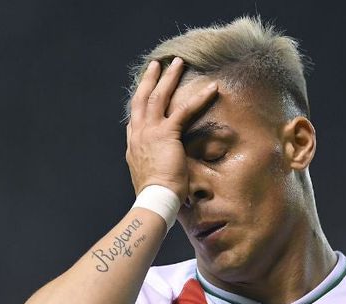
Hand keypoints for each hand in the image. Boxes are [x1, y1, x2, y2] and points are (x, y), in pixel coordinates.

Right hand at [125, 57, 217, 201]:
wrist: (154, 199)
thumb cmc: (155, 195)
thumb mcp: (149, 176)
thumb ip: (153, 166)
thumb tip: (161, 168)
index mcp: (134, 146)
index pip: (135, 119)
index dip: (140, 103)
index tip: (144, 91)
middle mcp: (138, 135)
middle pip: (142, 100)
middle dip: (149, 80)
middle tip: (156, 65)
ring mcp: (150, 132)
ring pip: (159, 97)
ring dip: (169, 77)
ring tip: (178, 62)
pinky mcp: (166, 134)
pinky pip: (184, 111)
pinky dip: (199, 98)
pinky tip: (212, 88)